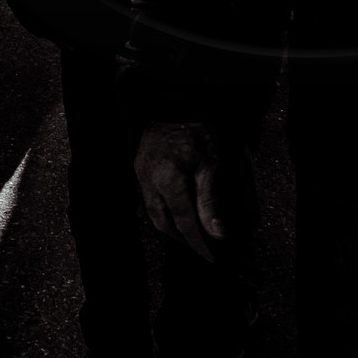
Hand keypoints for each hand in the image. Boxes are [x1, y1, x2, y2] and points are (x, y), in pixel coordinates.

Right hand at [135, 122, 225, 261]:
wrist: (174, 100)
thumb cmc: (197, 127)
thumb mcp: (211, 162)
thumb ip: (210, 200)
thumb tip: (217, 233)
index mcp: (169, 182)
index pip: (185, 223)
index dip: (198, 243)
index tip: (211, 257)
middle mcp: (150, 181)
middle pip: (165, 223)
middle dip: (183, 239)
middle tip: (202, 248)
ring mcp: (142, 174)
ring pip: (154, 213)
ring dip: (172, 226)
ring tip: (189, 233)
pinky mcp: (140, 166)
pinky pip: (149, 198)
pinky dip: (163, 209)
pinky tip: (174, 208)